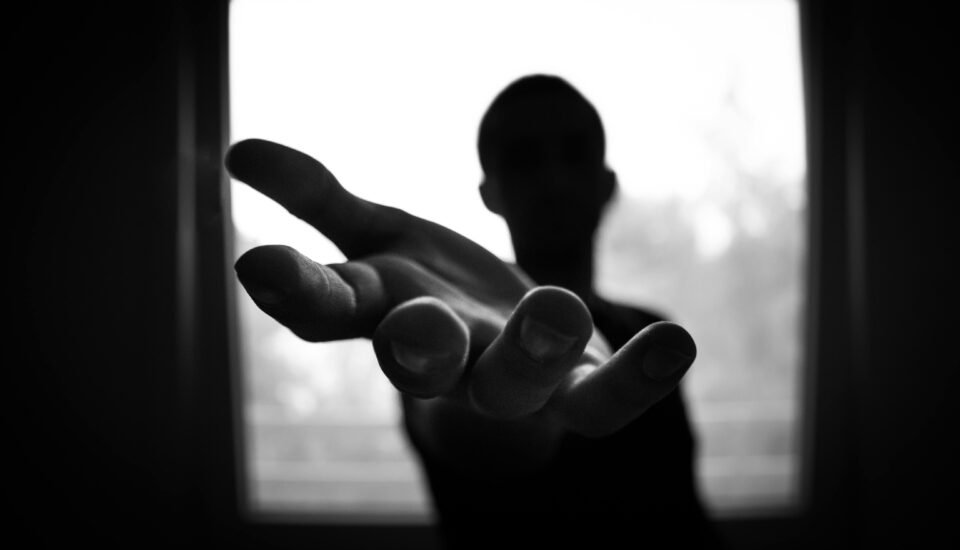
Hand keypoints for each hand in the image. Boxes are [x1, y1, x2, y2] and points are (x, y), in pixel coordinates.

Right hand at [226, 139, 695, 467]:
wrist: (506, 360)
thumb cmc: (435, 294)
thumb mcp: (380, 239)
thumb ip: (318, 199)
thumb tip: (239, 152)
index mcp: (388, 315)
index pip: (331, 312)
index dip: (297, 292)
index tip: (260, 265)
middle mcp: (445, 355)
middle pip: (423, 362)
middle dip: (419, 347)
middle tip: (418, 328)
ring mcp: (512, 380)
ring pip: (515, 381)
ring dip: (532, 351)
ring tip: (555, 312)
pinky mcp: (577, 391)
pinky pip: (606, 399)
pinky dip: (638, 378)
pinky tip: (676, 341)